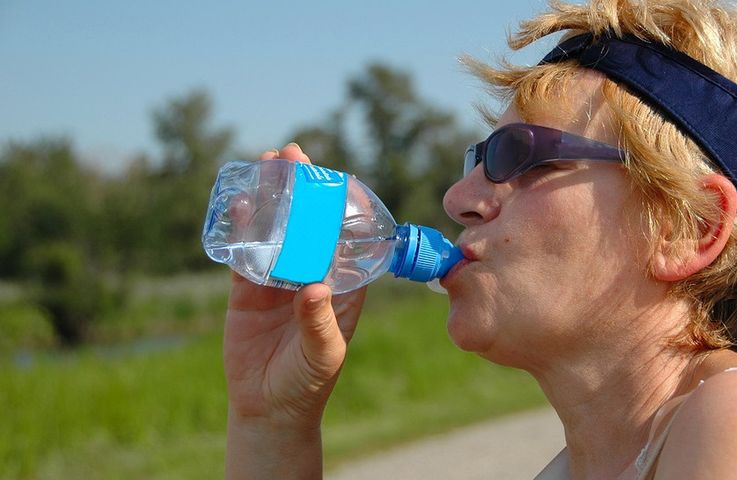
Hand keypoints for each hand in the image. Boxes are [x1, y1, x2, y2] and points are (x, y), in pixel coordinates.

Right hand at [223, 144, 366, 477]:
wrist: (268, 407)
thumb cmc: (307, 381)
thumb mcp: (322, 353)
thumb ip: (319, 323)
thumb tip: (315, 288)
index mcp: (343, 284)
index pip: (348, 236)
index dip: (345, 205)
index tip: (340, 177)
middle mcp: (312, 273)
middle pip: (309, 222)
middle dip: (302, 188)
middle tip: (293, 154)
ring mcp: (279, 277)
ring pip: (276, 228)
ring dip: (271, 196)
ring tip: (266, 161)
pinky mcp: (247, 288)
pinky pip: (245, 250)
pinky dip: (242, 226)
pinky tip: (239, 201)